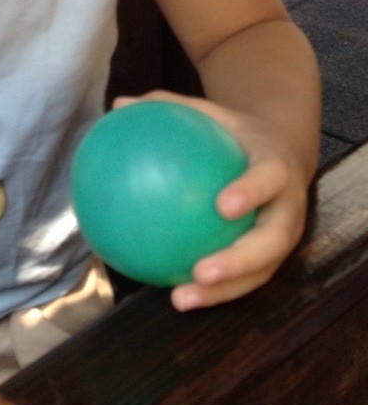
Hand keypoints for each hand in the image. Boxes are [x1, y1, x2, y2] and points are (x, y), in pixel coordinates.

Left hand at [113, 90, 310, 310]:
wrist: (281, 155)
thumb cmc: (234, 133)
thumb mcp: (210, 113)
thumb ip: (167, 106)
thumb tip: (117, 104)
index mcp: (277, 168)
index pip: (269, 179)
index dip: (251, 193)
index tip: (222, 205)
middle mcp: (288, 208)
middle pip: (272, 241)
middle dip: (240, 262)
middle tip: (200, 271)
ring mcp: (282, 239)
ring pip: (260, 273)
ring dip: (223, 292)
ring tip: (181, 299)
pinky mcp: (270, 259)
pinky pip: (242, 279)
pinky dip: (211, 291)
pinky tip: (172, 293)